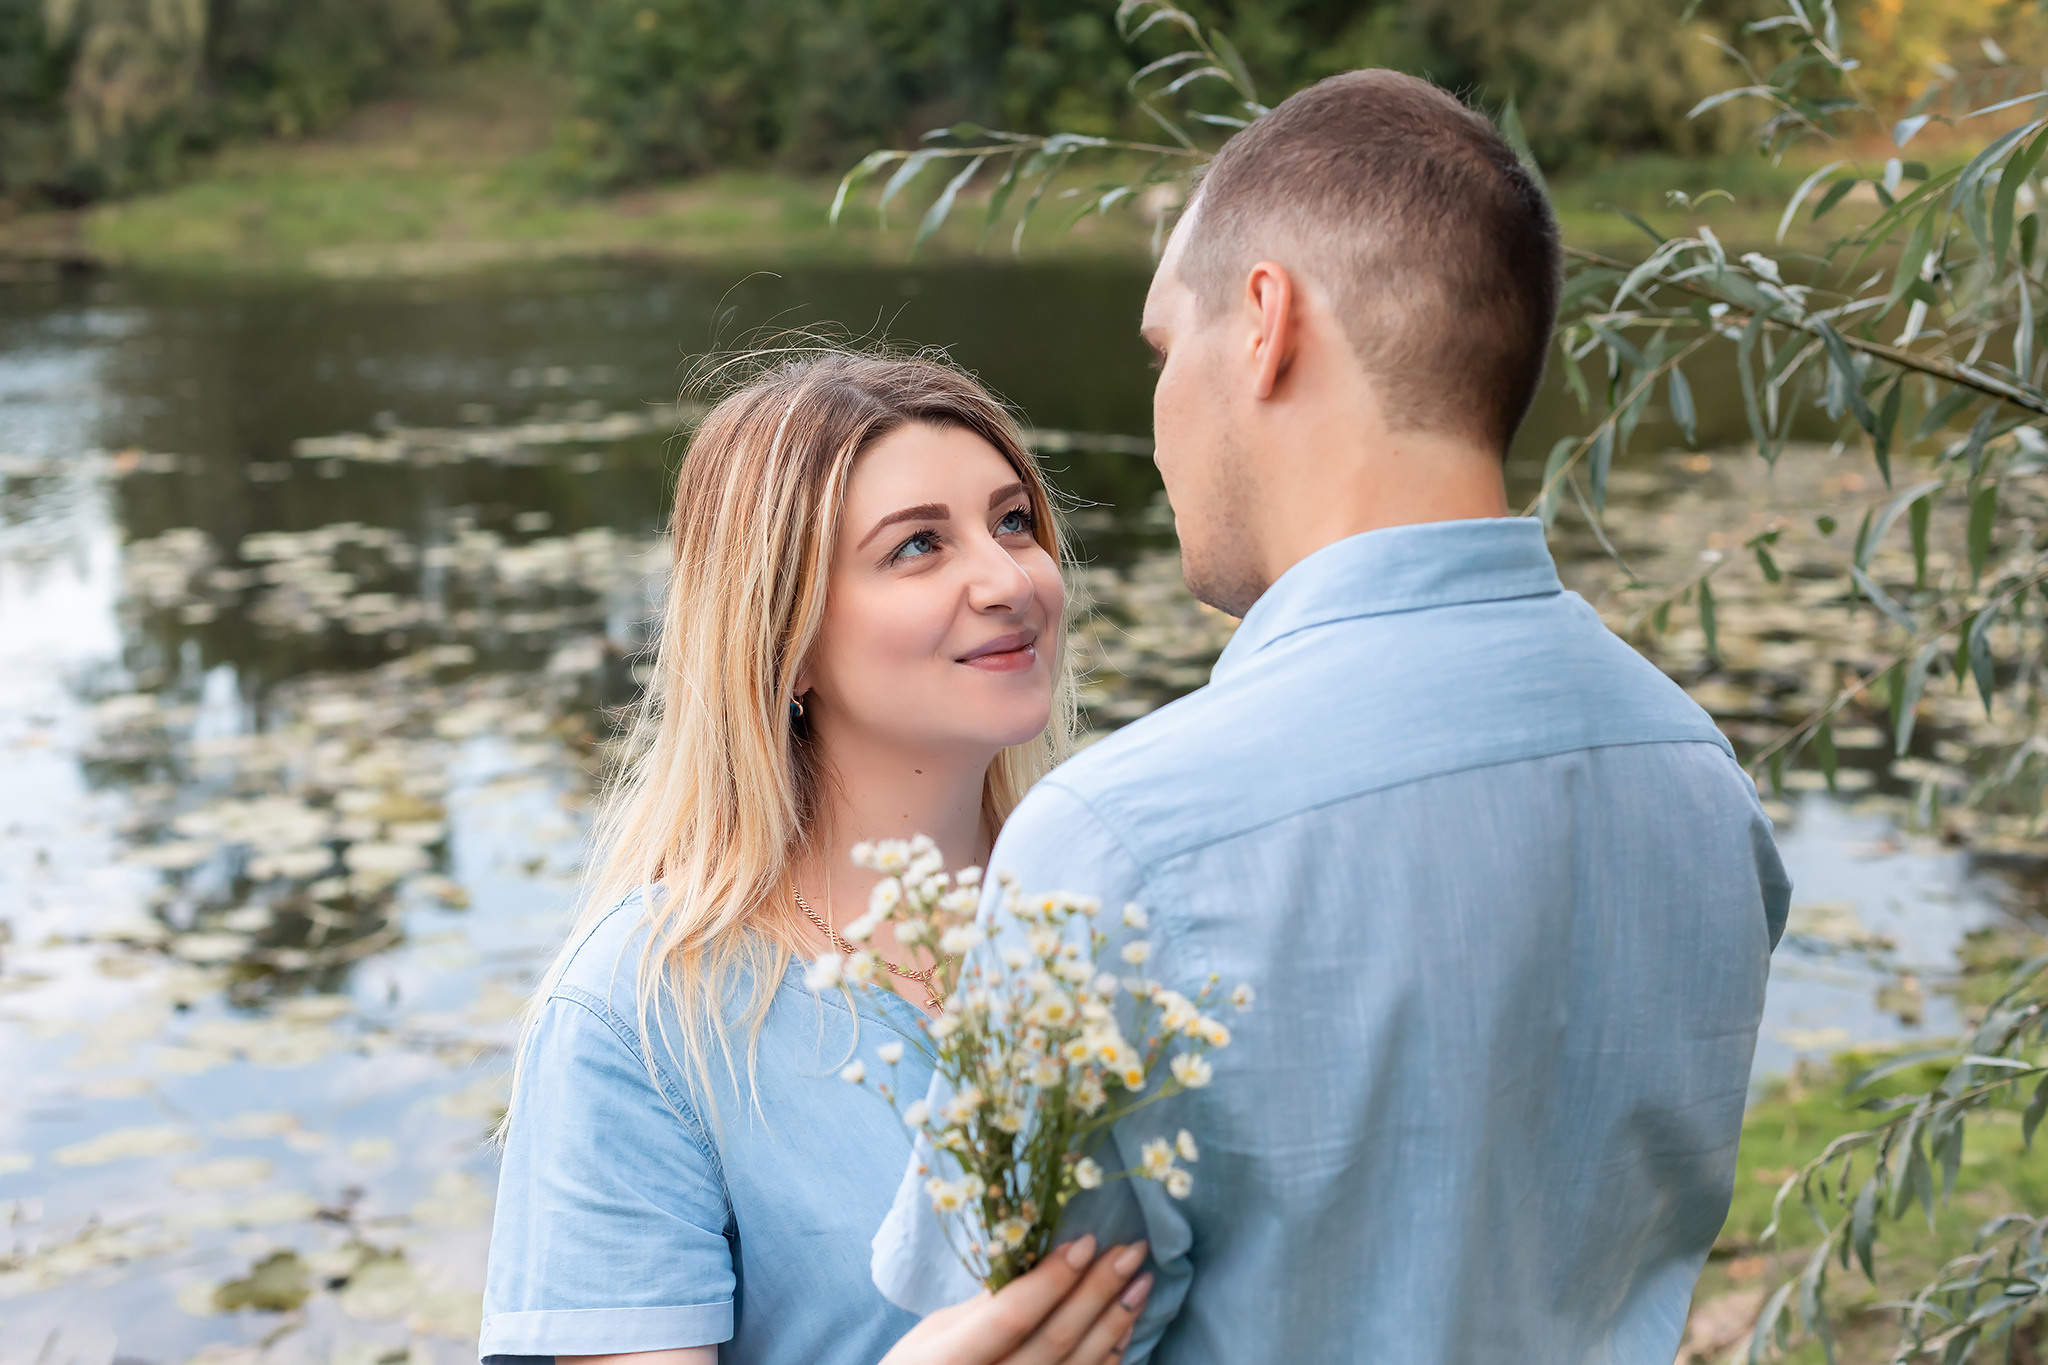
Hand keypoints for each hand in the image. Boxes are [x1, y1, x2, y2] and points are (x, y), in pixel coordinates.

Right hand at [880, 1235, 1152, 1364]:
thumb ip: (983, 1305)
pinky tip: (1124, 1326)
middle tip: (1131, 1251)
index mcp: (948, 1361)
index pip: (1010, 1317)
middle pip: (1054, 1341)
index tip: (1085, 1242)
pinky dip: (1109, 1356)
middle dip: (1097, 1292)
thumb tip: (1039, 1262)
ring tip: (1140, 1282)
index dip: (1051, 1280)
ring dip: (1114, 1322)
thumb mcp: (934, 1333)